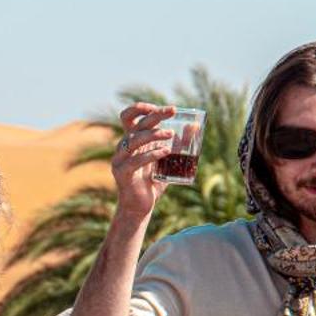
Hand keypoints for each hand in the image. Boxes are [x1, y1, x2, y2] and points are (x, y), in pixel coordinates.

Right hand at [110, 102, 176, 219]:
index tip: (159, 108)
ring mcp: (120, 160)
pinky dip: (152, 154)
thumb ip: (178, 145)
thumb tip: (195, 127)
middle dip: (155, 115)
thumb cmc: (153, 183)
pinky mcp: (121, 173)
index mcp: (131, 141)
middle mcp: (123, 147)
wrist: (140, 207)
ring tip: (170, 135)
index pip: (129, 117)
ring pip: (134, 139)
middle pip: (136, 124)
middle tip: (172, 111)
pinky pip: (136, 160)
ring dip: (154, 134)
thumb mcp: (168, 160)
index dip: (140, 108)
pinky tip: (165, 152)